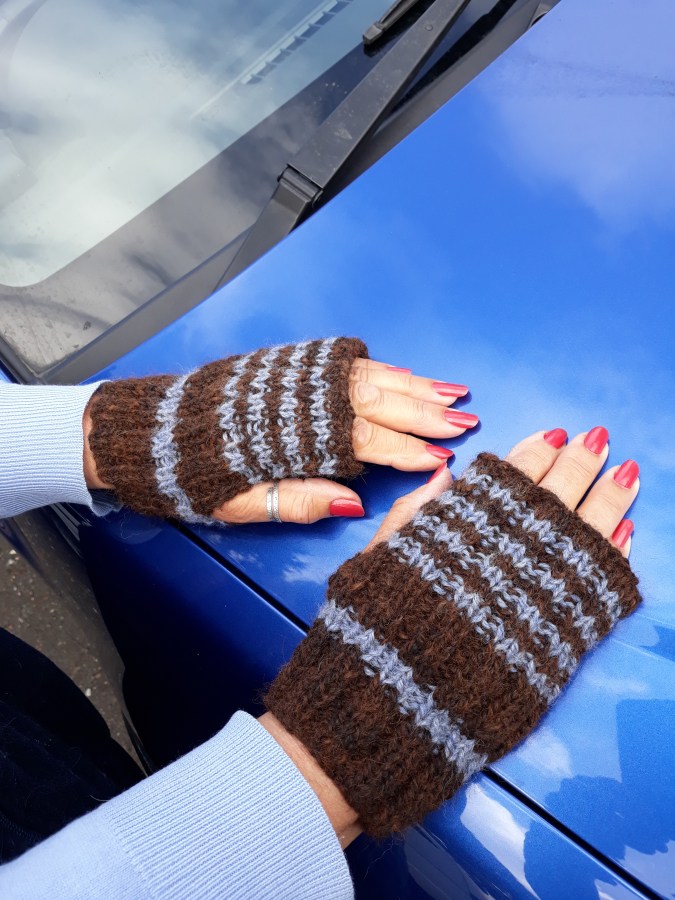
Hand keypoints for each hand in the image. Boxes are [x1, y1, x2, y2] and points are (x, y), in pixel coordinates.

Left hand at [82, 339, 477, 524]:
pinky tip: (404, 372)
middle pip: (376, 403)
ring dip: (413, 385)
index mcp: (292, 439)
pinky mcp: (283, 362)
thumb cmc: (186, 474)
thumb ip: (298, 501)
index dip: (406, 452)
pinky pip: (343, 362)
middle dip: (425, 413)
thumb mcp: (237, 505)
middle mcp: (300, 401)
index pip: (365, 443)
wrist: (141, 428)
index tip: (443, 460)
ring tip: (453, 393)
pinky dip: (380, 367)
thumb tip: (354, 506)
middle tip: (467, 421)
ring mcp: (293, 377)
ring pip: (367, 377)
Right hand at [264, 427, 640, 837]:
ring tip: (627, 476)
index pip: (510, 475)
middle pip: (556, 495)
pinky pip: (600, 589)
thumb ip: (413, 514)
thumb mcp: (373, 562)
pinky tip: (626, 536)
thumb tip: (448, 474)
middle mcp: (505, 554)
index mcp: (460, 528)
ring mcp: (538, 596)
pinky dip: (615, 558)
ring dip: (611, 500)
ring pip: (588, 533)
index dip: (537, 451)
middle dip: (582, 463)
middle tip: (599, 441)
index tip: (556, 435)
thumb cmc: (370, 635)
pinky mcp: (559, 640)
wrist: (386, 711)